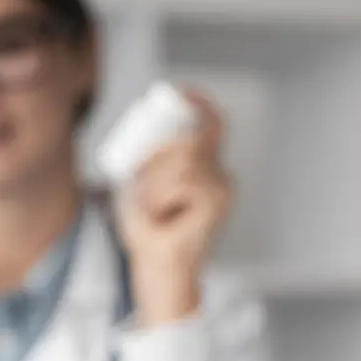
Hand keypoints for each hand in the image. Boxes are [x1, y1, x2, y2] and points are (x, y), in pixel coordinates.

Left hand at [115, 88, 234, 326]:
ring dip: (153, 182)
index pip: (212, 124)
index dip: (199, 104)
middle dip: (155, 158)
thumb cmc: (150, 228)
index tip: (178, 93)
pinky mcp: (218, 202)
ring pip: (182, 161)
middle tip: (138, 184)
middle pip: (187, 141)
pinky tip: (159, 214)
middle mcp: (220, 173)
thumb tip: (139, 137)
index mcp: (205, 166)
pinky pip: (182, 181)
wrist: (158, 267)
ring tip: (150, 207)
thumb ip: (148, 163)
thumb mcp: (141, 187)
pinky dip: (160, 195)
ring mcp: (222, 188)